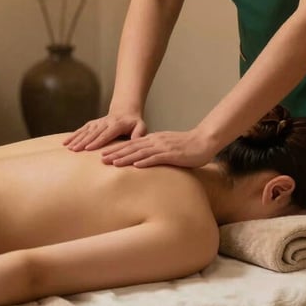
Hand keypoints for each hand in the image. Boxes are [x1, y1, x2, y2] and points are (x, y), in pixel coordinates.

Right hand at [64, 112, 147, 150]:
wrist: (125, 111)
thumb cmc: (134, 123)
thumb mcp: (141, 126)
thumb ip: (139, 133)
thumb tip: (136, 140)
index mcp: (117, 124)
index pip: (106, 133)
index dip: (97, 141)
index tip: (89, 148)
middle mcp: (106, 122)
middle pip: (93, 132)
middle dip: (84, 141)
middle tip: (75, 150)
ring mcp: (98, 122)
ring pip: (86, 130)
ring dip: (76, 139)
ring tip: (68, 147)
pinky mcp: (93, 123)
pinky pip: (82, 129)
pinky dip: (73, 135)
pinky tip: (65, 142)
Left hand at [100, 129, 215, 167]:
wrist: (204, 141)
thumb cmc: (186, 147)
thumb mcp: (167, 148)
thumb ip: (155, 153)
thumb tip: (143, 161)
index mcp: (153, 140)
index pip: (131, 145)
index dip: (116, 149)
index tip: (103, 155)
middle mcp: (155, 141)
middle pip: (131, 147)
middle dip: (115, 153)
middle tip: (101, 159)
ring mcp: (163, 147)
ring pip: (140, 152)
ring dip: (126, 158)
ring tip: (113, 163)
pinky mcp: (172, 154)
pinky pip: (156, 158)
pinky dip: (145, 161)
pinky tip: (136, 166)